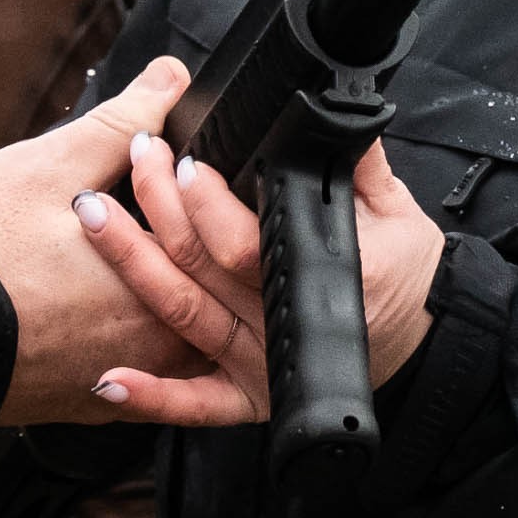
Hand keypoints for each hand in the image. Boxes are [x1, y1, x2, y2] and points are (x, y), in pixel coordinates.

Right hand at [0, 57, 206, 421]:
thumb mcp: (48, 168)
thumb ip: (122, 123)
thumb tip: (173, 76)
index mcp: (157, 287)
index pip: (211, 239)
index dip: (198, 196)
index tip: (177, 171)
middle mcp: (156, 349)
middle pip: (198, 291)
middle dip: (181, 246)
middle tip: (140, 213)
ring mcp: (125, 387)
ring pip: (170, 335)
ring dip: (158, 293)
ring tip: (117, 258)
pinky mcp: (90, 407)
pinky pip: (135, 376)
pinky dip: (128, 340)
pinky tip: (100, 307)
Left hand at [76, 120, 449, 429]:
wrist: (425, 343)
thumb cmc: (407, 276)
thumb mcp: (398, 212)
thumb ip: (361, 163)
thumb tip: (339, 113)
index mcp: (321, 279)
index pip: (248, 243)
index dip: (207, 204)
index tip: (181, 163)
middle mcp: (280, 327)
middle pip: (200, 267)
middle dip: (156, 206)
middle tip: (134, 159)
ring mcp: (260, 365)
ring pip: (180, 313)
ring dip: (130, 264)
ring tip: (92, 217)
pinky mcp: (249, 397)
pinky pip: (194, 404)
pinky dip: (152, 396)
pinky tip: (107, 379)